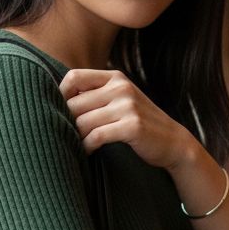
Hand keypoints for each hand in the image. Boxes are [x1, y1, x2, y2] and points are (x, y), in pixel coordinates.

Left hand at [59, 68, 191, 169]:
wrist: (173, 142)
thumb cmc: (139, 124)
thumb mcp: (120, 101)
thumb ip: (95, 96)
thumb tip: (54, 100)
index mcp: (115, 78)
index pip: (73, 77)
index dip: (60, 95)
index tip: (60, 113)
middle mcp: (121, 87)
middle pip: (74, 103)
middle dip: (66, 122)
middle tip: (66, 136)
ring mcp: (127, 106)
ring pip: (82, 122)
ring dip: (76, 138)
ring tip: (77, 146)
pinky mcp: (132, 126)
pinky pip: (96, 136)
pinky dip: (87, 147)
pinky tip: (88, 152)